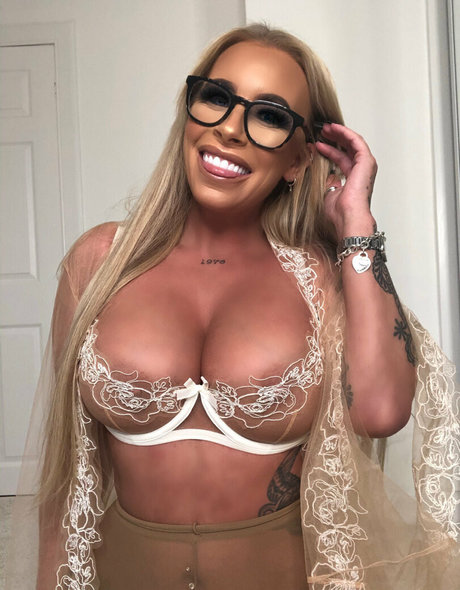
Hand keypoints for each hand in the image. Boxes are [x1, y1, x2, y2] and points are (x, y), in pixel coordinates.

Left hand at [315, 123, 376, 238]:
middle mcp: (360, 171)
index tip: (318, 143)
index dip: (330, 150)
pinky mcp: (366, 161)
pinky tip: (335, 129)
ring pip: (353, 143)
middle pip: (348, 149)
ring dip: (340, 133)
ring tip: (326, 128)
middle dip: (335, 138)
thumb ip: (328, 182)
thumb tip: (326, 176)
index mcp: (353, 179)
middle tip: (322, 131)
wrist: (348, 216)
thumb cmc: (340, 212)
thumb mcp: (328, 193)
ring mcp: (365, 166)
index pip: (341, 159)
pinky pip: (356, 142)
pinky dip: (346, 133)